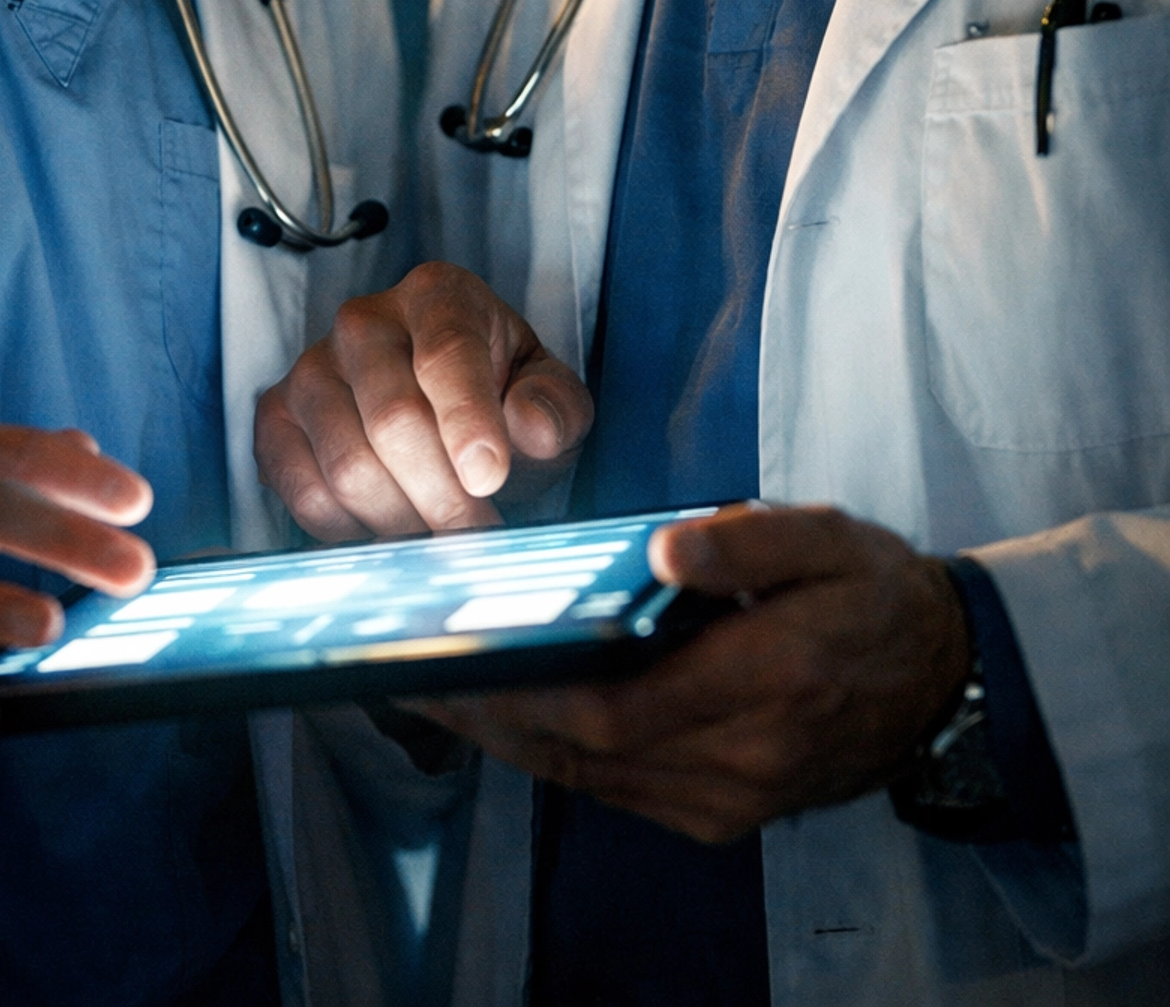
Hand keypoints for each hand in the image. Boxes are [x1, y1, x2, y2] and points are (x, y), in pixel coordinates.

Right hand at [255, 261, 593, 540]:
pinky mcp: (276, 417)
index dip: (467, 421)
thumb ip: (554, 407)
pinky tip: (389, 522)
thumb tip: (531, 427)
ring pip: (347, 466)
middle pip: (393, 421)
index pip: (446, 354)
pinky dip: (352, 529)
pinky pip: (304, 492)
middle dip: (442, 496)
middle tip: (476, 535)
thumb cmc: (500, 397)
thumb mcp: (548, 395)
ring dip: (402, 520)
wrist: (441, 403)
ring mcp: (311, 367)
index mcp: (438, 296)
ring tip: (437, 529)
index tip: (489, 480)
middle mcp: (364, 321)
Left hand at [414, 504, 970, 840]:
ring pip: (593, 778)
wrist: (944, 679)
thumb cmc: (875, 593)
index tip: (452, 659)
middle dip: (491, 716)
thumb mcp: (829, 540)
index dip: (525, 691)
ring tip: (435, 691)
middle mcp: (741, 762)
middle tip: (409, 673)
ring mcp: (731, 799)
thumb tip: (663, 549)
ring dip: (511, 738)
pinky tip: (511, 713)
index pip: (614, 708)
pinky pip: (618, 787)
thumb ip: (748, 541)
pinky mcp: (722, 812)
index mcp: (765, 685)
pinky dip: (556, 752)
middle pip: (585, 752)